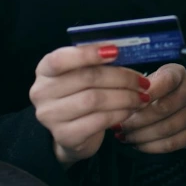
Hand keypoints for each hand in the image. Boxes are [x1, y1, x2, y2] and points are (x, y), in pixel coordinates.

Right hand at [30, 45, 150, 166]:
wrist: (72, 132)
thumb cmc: (81, 93)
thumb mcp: (83, 72)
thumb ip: (96, 60)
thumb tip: (124, 49)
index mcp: (45, 69)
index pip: (61, 59)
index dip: (88, 54)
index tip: (115, 51)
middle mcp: (42, 92)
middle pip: (87, 78)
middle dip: (121, 78)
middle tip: (143, 81)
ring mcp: (50, 116)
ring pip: (94, 100)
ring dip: (125, 97)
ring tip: (141, 96)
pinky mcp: (65, 136)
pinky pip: (98, 121)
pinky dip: (119, 113)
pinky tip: (130, 110)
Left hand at [117, 64, 185, 152]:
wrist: (175, 99)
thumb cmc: (156, 89)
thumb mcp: (149, 80)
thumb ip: (138, 87)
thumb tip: (122, 100)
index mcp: (179, 73)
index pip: (167, 81)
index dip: (149, 93)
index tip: (130, 103)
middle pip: (164, 108)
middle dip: (137, 120)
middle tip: (120, 126)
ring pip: (167, 128)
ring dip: (141, 135)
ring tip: (125, 136)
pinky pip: (172, 143)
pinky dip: (151, 146)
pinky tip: (138, 144)